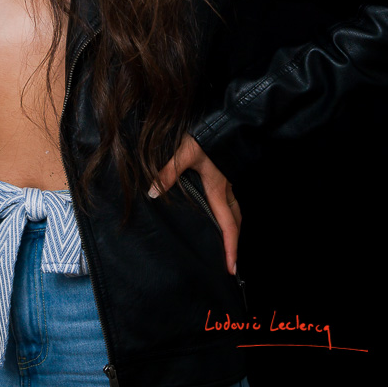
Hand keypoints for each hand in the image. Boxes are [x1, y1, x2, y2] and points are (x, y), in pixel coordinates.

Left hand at [148, 134, 240, 275]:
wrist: (220, 118)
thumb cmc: (204, 135)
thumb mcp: (183, 153)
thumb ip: (168, 173)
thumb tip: (152, 193)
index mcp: (218, 189)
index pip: (228, 225)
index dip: (230, 248)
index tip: (231, 267)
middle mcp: (225, 188)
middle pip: (236, 221)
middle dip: (234, 242)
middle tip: (231, 262)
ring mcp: (226, 181)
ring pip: (234, 210)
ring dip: (232, 228)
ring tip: (225, 242)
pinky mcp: (223, 173)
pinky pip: (229, 199)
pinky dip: (227, 213)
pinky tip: (216, 213)